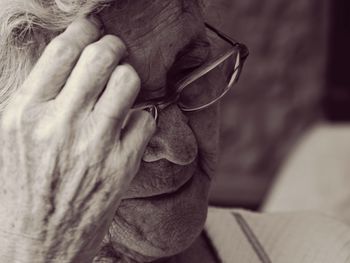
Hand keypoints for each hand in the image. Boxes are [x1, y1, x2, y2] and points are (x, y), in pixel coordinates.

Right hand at [0, 16, 154, 261]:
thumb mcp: (7, 139)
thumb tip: (64, 64)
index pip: (62, 51)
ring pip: (128, 82)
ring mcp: (94, 147)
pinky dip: (142, 116)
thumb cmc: (17, 194)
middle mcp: (59, 125)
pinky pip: (146, 120)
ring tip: (122, 86)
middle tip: (113, 51)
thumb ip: (34, 100)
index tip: (91, 30)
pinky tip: (130, 124)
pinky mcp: (120, 168)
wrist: (33, 248)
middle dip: (112, 46)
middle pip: (101, 58)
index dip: (82, 31)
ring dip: (128, 77)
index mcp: (23, 114)